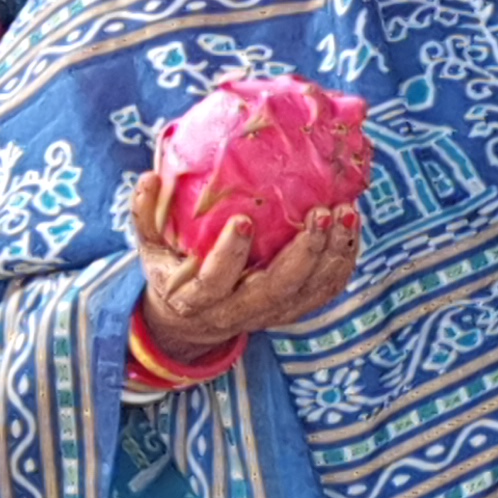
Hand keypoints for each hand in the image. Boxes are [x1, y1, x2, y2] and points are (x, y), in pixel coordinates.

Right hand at [129, 173, 359, 356]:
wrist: (190, 320)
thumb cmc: (171, 270)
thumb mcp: (149, 247)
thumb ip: (145, 215)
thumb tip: (149, 177)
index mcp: (196, 298)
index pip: (213, 280)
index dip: (229, 255)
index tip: (244, 220)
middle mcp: (235, 312)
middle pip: (276, 289)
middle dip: (304, 252)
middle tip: (321, 212)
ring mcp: (268, 315)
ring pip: (308, 292)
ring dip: (332, 254)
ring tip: (347, 213)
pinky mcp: (290, 312)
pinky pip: (324, 292)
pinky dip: (343, 263)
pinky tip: (352, 229)